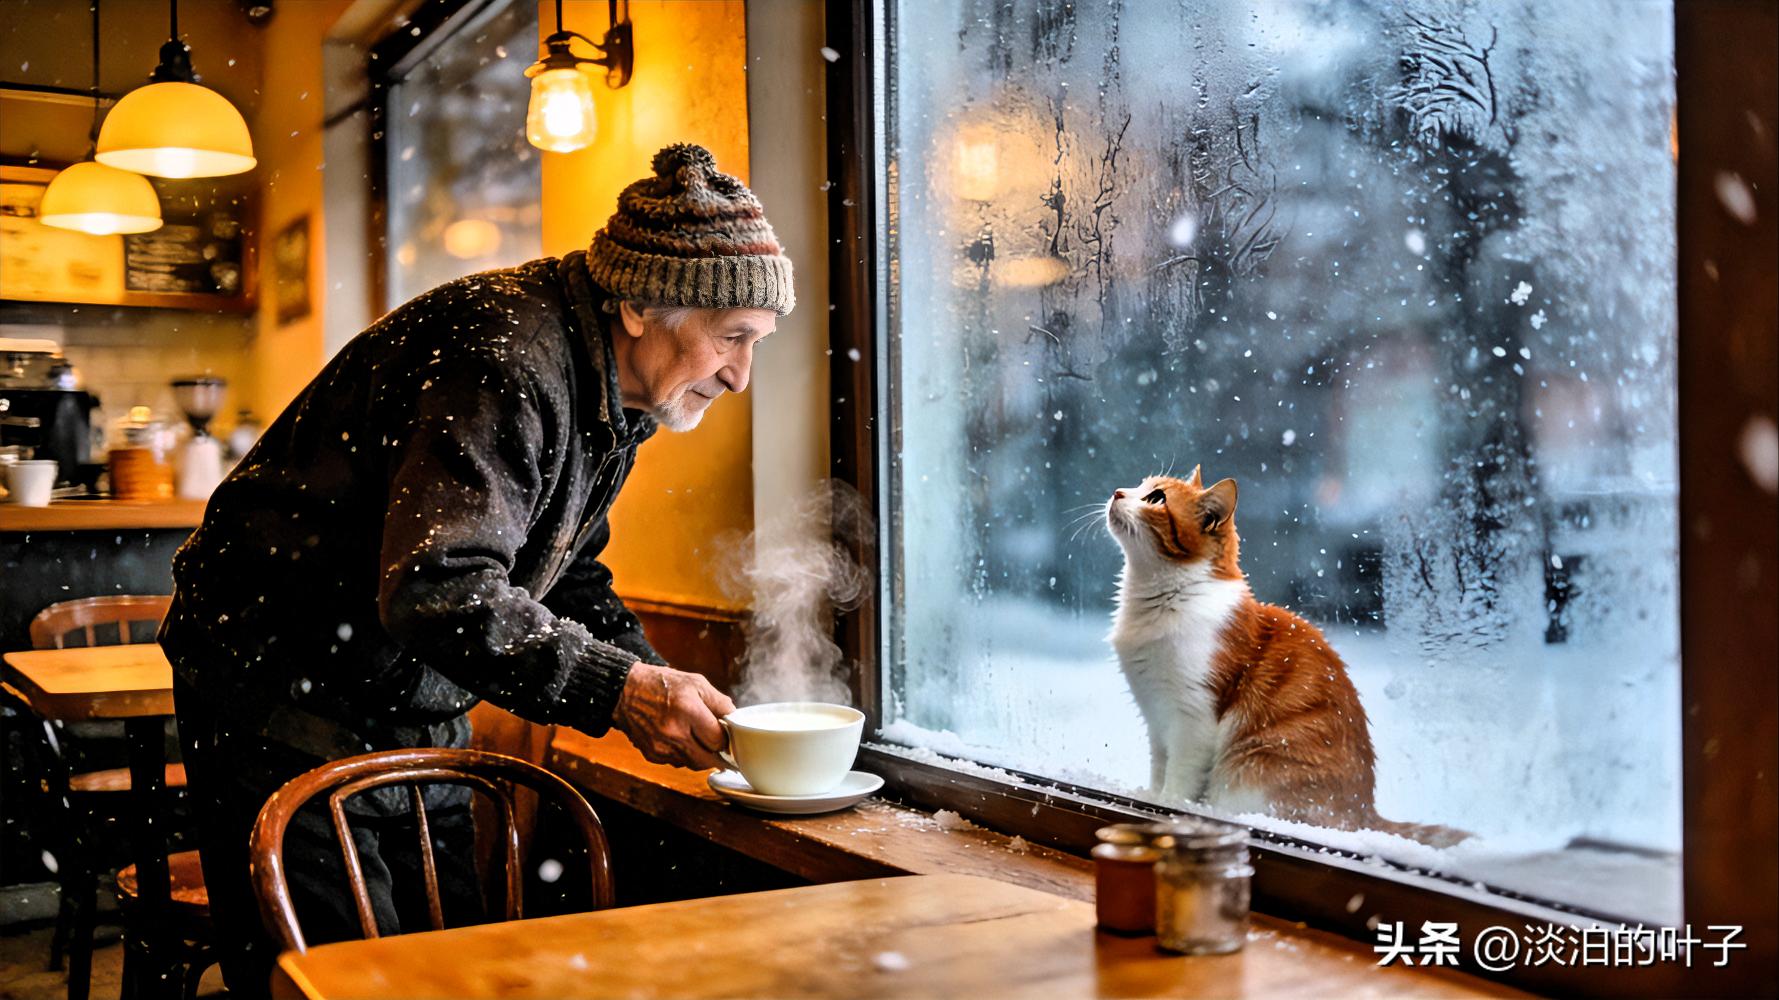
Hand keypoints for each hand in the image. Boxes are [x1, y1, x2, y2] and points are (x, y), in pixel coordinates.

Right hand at [612, 662, 735, 769]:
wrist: (625, 692)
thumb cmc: (663, 684)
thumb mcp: (696, 683)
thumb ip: (720, 703)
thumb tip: (735, 722)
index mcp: (688, 710)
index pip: (719, 740)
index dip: (727, 739)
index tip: (727, 734)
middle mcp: (674, 732)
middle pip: (708, 759)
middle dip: (717, 753)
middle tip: (719, 744)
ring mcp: (661, 747)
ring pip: (694, 764)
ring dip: (701, 755)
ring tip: (699, 739)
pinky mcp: (652, 755)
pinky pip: (677, 762)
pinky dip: (683, 754)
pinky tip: (680, 739)